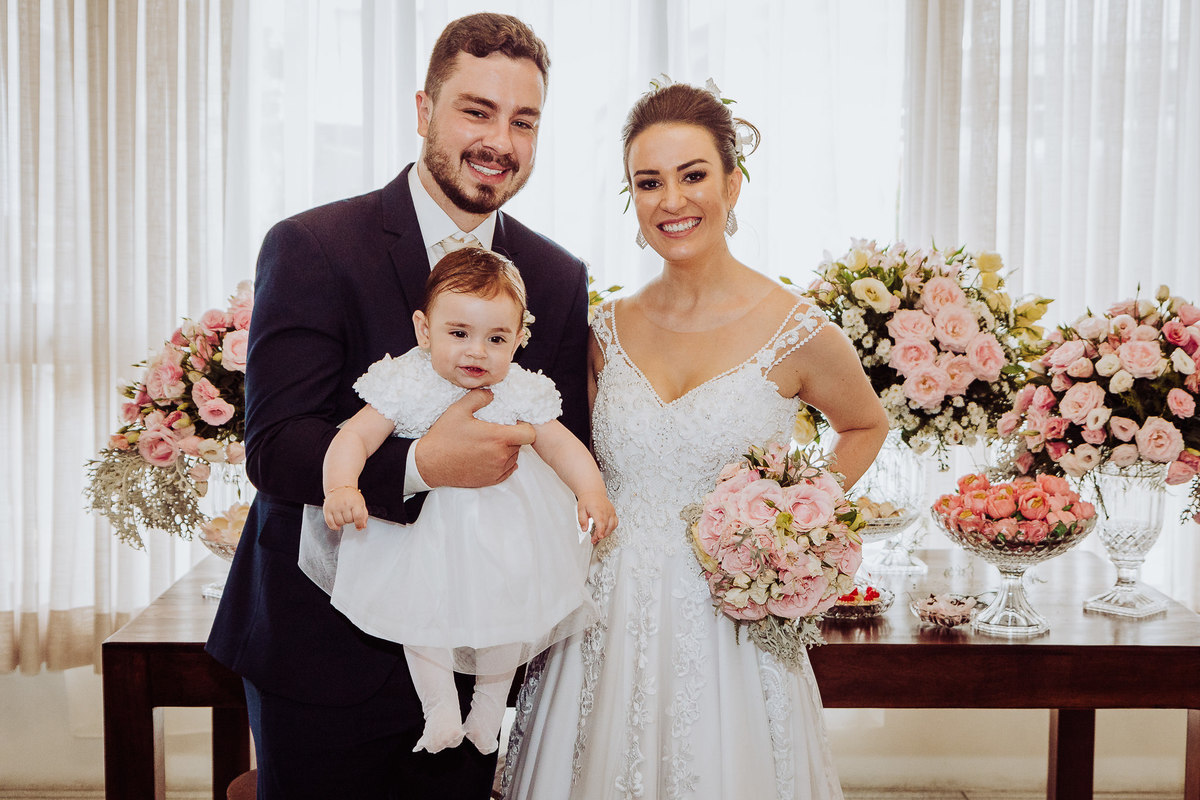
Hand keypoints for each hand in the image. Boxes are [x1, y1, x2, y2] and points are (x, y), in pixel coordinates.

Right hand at [324, 487, 366, 529]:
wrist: (340, 488)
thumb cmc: (351, 497)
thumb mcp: (361, 503)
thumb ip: (364, 516)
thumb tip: (362, 526)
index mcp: (355, 502)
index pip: (358, 516)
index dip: (359, 524)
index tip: (358, 526)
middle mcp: (344, 504)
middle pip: (348, 520)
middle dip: (350, 520)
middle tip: (350, 514)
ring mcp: (335, 507)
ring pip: (340, 523)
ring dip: (343, 522)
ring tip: (343, 516)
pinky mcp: (327, 509)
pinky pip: (330, 523)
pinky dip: (334, 526)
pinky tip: (337, 525)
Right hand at [416, 389, 535, 487]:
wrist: (430, 464)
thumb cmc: (444, 437)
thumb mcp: (458, 410)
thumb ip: (478, 397)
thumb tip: (491, 393)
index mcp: (497, 438)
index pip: (529, 434)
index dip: (524, 427)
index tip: (513, 423)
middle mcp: (500, 456)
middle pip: (521, 444)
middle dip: (513, 436)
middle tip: (497, 431)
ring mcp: (496, 470)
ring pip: (514, 457)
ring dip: (508, 450)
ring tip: (491, 443)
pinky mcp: (490, 480)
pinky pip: (507, 470)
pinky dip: (503, 462)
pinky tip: (490, 455)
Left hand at [577, 492, 616, 543]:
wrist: (594, 492)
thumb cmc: (587, 500)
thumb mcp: (580, 510)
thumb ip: (582, 520)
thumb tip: (584, 529)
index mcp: (597, 509)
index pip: (601, 522)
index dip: (600, 531)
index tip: (598, 537)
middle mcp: (606, 510)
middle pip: (606, 526)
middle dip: (601, 535)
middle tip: (594, 539)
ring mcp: (611, 511)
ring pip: (612, 525)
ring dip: (606, 533)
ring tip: (599, 536)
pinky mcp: (613, 513)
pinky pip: (615, 522)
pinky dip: (612, 528)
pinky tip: (606, 530)